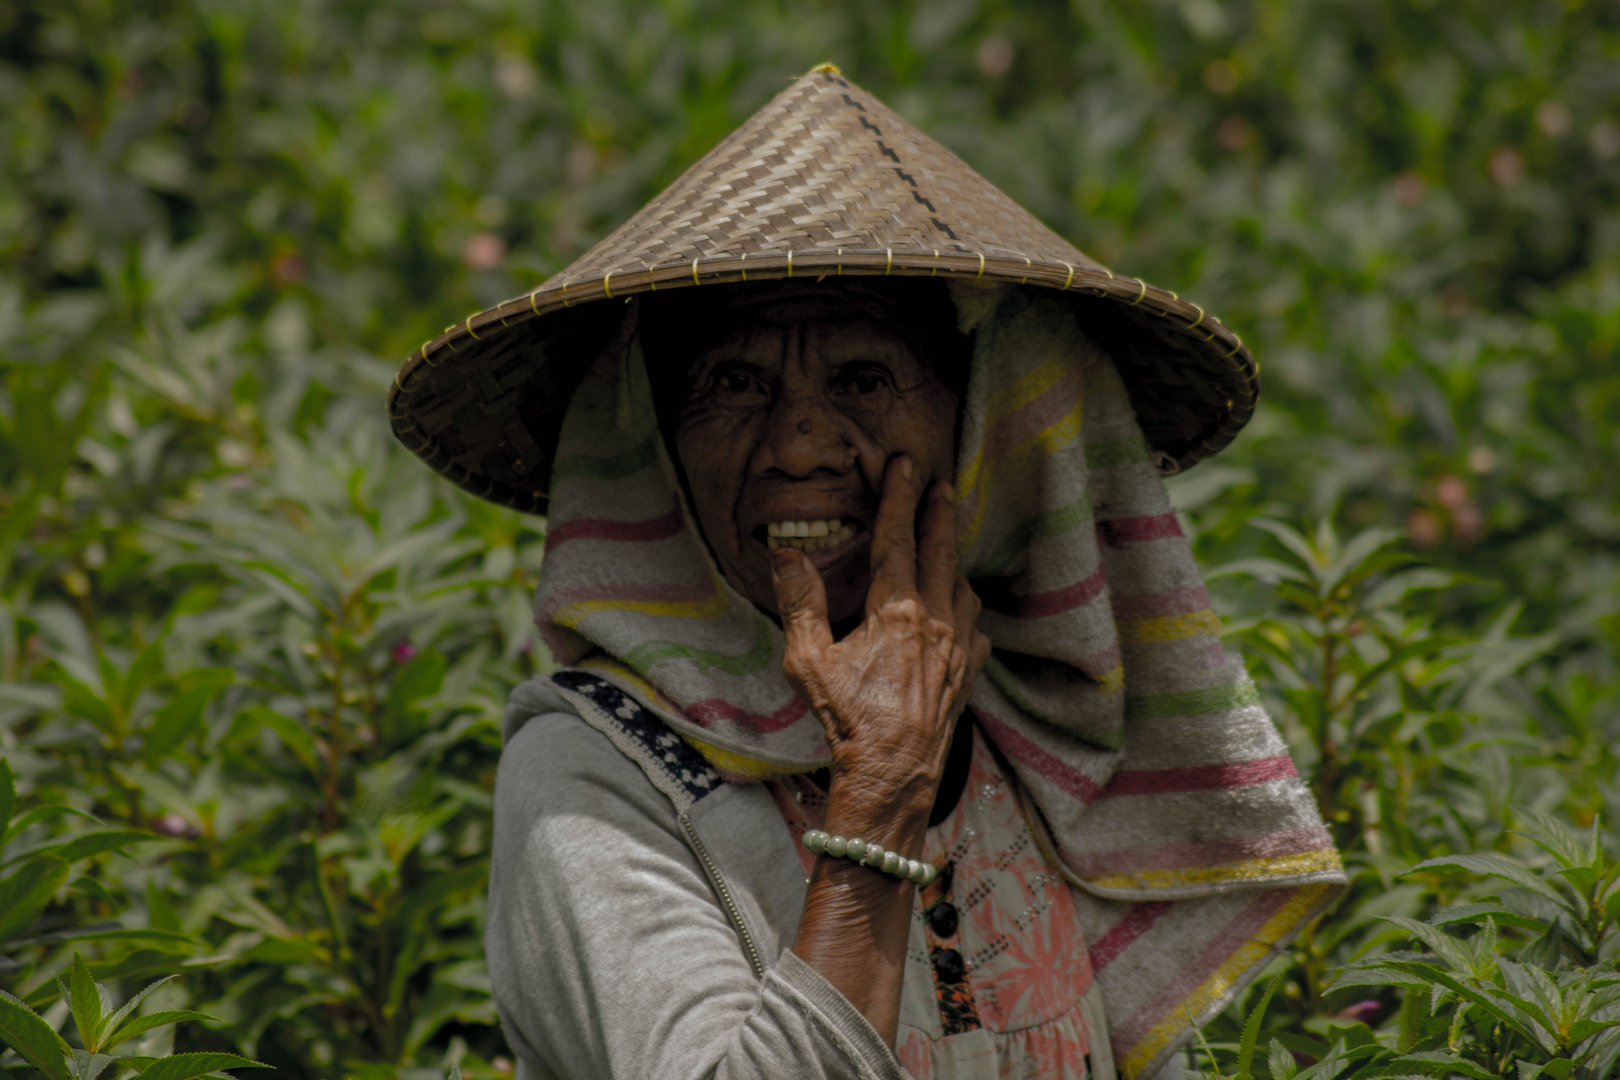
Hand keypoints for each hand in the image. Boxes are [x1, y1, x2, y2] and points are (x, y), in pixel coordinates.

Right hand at [771, 455, 991, 817]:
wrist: (893, 774)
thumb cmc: (848, 719)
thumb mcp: (810, 660)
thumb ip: (800, 601)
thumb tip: (787, 553)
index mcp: (896, 609)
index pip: (897, 537)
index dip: (898, 497)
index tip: (903, 465)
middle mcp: (936, 619)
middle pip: (941, 551)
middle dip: (940, 514)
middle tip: (941, 486)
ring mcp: (958, 647)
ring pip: (963, 588)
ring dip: (953, 563)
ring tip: (946, 549)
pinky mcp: (967, 675)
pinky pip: (975, 631)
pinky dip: (966, 613)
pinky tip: (959, 615)